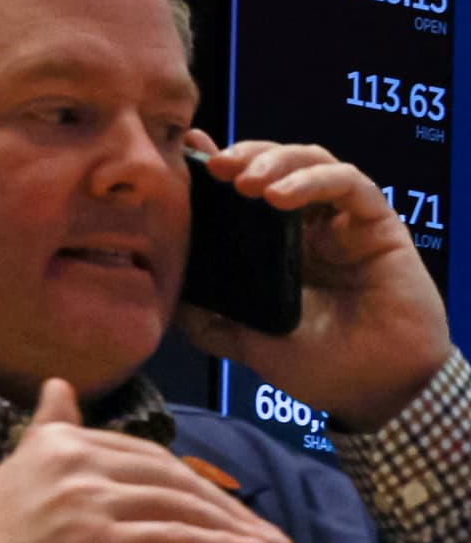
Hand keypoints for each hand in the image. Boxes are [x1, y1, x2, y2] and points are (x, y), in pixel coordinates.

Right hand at [0, 379, 293, 542]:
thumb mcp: (11, 477)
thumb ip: (45, 436)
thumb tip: (59, 386)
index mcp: (53, 442)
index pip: (140, 453)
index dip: (188, 479)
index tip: (221, 504)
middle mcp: (73, 461)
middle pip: (168, 476)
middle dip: (220, 504)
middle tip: (257, 530)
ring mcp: (88, 500)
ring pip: (179, 508)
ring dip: (233, 530)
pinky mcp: (101, 542)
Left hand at [179, 134, 450, 429]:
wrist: (377, 392)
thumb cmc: (318, 366)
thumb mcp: (245, 342)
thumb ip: (207, 319)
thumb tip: (165, 293)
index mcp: (273, 246)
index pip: (243, 190)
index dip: (217, 165)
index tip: (186, 151)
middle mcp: (308, 225)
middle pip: (275, 164)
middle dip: (243, 155)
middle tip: (215, 166)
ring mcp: (342, 222)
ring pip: (310, 161)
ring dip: (274, 160)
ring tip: (244, 180)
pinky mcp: (377, 224)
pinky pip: (349, 184)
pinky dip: (312, 179)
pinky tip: (280, 196)